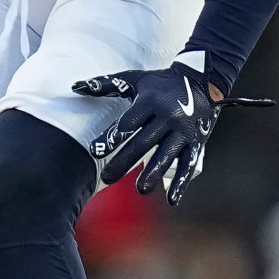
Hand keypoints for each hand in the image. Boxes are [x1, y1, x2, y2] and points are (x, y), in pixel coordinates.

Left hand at [71, 63, 269, 205]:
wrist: (202, 80)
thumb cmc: (161, 82)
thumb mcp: (135, 79)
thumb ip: (106, 85)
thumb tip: (76, 86)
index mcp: (150, 101)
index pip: (128, 124)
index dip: (111, 138)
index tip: (95, 152)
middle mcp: (167, 116)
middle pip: (143, 142)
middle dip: (124, 161)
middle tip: (107, 178)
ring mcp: (183, 131)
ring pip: (166, 155)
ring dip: (153, 173)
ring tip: (140, 189)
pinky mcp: (197, 142)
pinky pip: (188, 164)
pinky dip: (181, 182)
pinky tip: (172, 199)